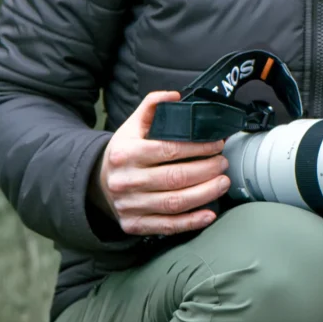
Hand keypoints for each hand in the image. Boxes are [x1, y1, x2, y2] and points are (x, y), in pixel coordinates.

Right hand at [89, 90, 231, 236]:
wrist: (98, 183)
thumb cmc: (124, 152)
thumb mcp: (132, 126)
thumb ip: (152, 106)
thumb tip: (173, 95)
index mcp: (126, 153)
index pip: (168, 149)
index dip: (198, 148)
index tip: (217, 144)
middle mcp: (126, 180)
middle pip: (175, 178)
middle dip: (207, 170)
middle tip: (223, 163)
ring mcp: (129, 205)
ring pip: (174, 203)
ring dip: (205, 194)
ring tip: (223, 183)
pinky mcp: (134, 224)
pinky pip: (167, 226)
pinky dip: (191, 222)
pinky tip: (209, 213)